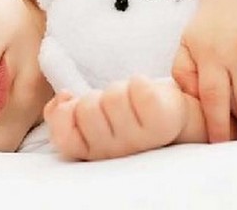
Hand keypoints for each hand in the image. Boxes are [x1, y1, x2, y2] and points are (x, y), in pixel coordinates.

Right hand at [43, 77, 185, 160]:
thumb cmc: (127, 112)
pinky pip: (138, 89)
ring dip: (119, 89)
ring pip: (111, 97)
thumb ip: (63, 114)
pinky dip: (139, 83)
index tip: (75, 102)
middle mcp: (114, 153)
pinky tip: (144, 90)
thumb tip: (63, 98)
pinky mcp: (162, 124)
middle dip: (96, 96)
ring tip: (130, 99)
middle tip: (112, 103)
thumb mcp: (88, 116)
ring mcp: (139, 141)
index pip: (64, 136)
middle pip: (86, 109)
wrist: (174, 116)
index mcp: (93, 152)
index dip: (66, 114)